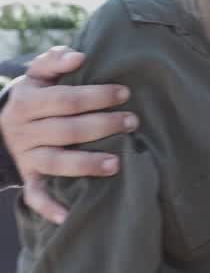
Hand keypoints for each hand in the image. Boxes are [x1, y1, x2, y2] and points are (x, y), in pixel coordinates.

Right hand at [0, 46, 136, 223]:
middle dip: (102, 126)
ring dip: (86, 164)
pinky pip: (35, 194)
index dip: (95, 96)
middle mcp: (24, 130)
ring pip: (56, 162)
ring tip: (117, 163)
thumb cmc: (35, 93)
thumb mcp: (37, 74)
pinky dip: (48, 206)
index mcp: (27, 102)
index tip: (124, 93)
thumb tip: (78, 56)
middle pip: (67, 130)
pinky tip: (68, 215)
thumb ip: (54, 60)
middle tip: (133, 122)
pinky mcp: (28, 176)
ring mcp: (26, 156)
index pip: (65, 99)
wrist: (0, 123)